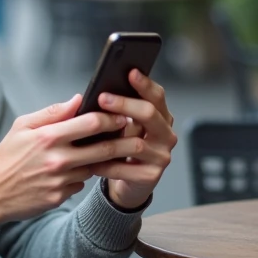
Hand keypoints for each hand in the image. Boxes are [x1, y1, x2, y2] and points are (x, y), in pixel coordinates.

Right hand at [0, 95, 152, 224]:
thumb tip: (77, 99)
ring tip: (120, 149)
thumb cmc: (7, 156)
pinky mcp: (60, 197)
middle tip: (136, 133)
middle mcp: (57, 159)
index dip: (110, 117)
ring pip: (95, 166)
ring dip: (109, 159)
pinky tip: (84, 168)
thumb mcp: (22, 127)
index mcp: (48, 137)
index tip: (122, 114)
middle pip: (102, 148)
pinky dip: (84, 175)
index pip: (89, 123)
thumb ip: (51, 113)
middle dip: (124, 140)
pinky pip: (82, 182)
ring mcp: (60, 180)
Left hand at [91, 70, 176, 209]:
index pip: (157, 96)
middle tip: (103, 98)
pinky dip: (107, 165)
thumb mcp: (121, 126)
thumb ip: (118, 111)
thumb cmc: (121, 149)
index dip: (144, 84)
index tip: (130, 72)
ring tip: (90, 133)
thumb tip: (99, 92)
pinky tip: (92, 161)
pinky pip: (126, 169)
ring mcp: (161, 156)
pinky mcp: (151, 176)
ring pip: (137, 144)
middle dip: (125, 104)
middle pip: (150, 114)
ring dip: (111, 138)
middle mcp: (166, 135)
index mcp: (161, 117)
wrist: (127, 184)